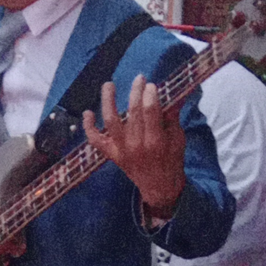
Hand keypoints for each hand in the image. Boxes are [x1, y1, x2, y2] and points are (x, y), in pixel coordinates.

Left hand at [83, 76, 185, 213]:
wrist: (158, 187)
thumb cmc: (171, 160)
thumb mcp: (178, 140)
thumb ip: (172, 118)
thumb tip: (170, 95)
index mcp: (155, 142)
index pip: (150, 112)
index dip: (150, 95)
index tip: (151, 84)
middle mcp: (135, 145)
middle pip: (132, 112)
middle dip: (135, 91)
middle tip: (139, 78)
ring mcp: (120, 150)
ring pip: (110, 120)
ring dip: (108, 100)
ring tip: (109, 84)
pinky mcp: (110, 154)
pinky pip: (95, 139)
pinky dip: (88, 126)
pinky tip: (87, 112)